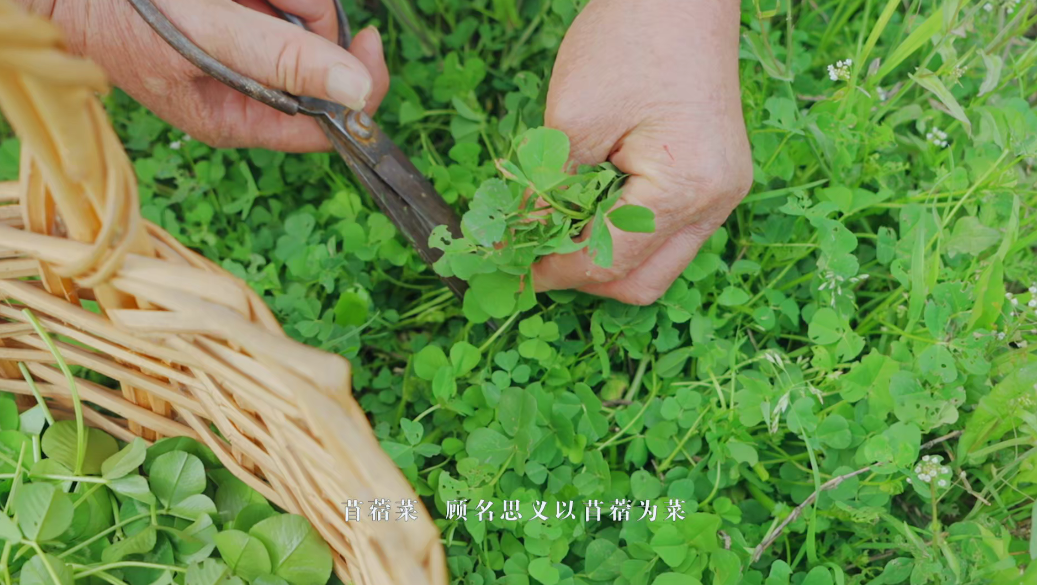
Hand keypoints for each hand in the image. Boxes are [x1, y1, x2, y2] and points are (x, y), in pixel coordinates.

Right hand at [19, 0, 389, 152]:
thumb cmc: (118, 15)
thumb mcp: (203, 38)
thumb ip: (279, 61)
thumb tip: (356, 90)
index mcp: (241, 119)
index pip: (329, 125)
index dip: (360, 86)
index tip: (366, 38)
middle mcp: (251, 88)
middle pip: (324, 57)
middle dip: (304, 15)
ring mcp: (248, 47)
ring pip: (307, 14)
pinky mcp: (244, 13)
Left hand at [532, 0, 752, 304]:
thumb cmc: (628, 41)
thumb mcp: (572, 120)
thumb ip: (548, 193)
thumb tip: (519, 241)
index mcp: (687, 188)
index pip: (609, 260)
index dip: (555, 272)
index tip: (512, 270)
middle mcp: (716, 202)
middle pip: (641, 282)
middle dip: (582, 277)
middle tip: (534, 258)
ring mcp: (722, 193)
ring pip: (657, 264)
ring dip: (604, 258)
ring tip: (558, 234)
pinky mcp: (715, 179)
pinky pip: (668, 233)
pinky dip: (625, 234)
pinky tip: (590, 212)